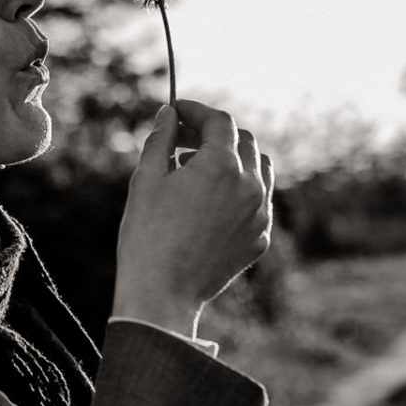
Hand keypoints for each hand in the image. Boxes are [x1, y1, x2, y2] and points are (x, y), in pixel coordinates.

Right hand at [112, 99, 273, 337]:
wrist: (163, 294)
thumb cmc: (147, 236)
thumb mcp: (146, 179)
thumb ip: (161, 139)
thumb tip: (168, 114)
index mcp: (221, 165)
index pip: (219, 121)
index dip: (196, 111)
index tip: (176, 113)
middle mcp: (250, 185)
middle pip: (244, 140)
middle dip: (214, 134)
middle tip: (183, 141)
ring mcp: (260, 214)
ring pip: (260, 169)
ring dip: (234, 159)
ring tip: (200, 170)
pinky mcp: (260, 239)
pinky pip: (259, 201)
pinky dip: (241, 190)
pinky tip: (211, 202)